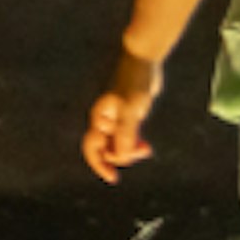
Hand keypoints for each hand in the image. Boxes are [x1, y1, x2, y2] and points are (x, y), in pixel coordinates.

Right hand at [84, 53, 161, 182]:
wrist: (143, 61)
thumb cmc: (134, 83)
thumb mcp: (131, 110)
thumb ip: (126, 134)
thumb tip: (121, 158)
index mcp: (99, 119)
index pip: (92, 148)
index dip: (100, 165)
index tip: (113, 178)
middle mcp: (105, 120)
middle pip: (107, 148)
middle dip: (122, 156)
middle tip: (143, 152)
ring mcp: (117, 118)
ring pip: (119, 144)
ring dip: (130, 151)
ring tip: (146, 149)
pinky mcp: (129, 114)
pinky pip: (128, 137)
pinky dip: (135, 144)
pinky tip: (146, 146)